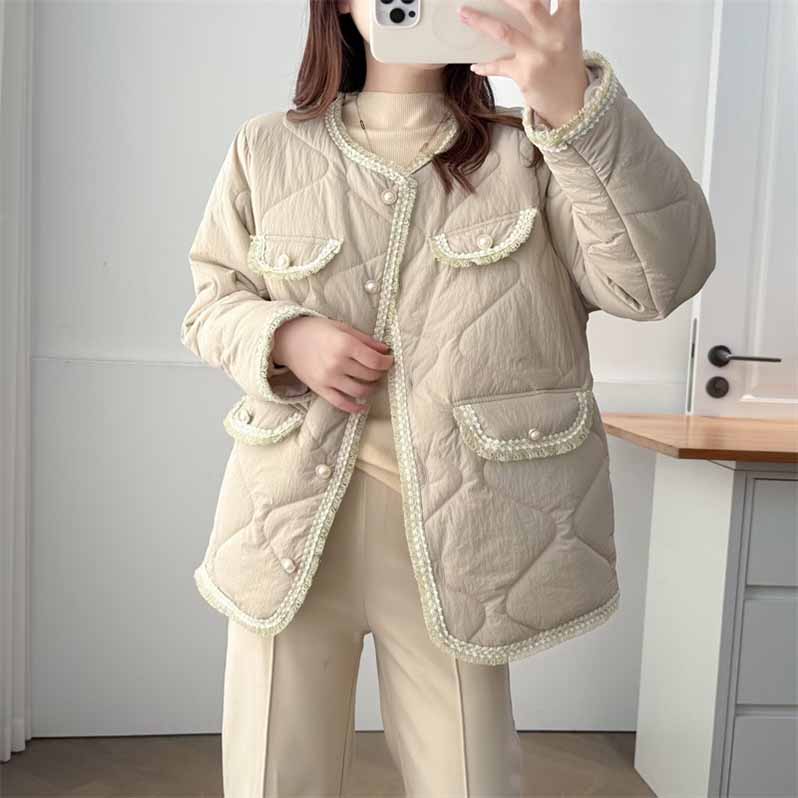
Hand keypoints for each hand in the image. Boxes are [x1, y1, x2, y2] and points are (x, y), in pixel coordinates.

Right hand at [272, 316, 393, 413]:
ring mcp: (328, 379)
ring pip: (360, 391)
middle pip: (370, 376)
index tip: (389, 360)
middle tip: (380, 369)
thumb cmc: (316, 330)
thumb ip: (365, 340)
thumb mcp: (342, 328)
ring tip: (373, 382)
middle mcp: (337, 364)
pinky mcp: (320, 389)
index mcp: (344, 345)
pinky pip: (341, 403)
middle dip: (380, 373)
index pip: (375, 361)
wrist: (288, 339)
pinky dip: (355, 407)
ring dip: (372, 388)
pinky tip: (363, 405)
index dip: (387, 362)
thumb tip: (385, 349)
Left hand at [458, 0, 588, 128]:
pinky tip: (475, 66)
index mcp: (568, 21)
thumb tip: (520, 4)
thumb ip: (550, 16)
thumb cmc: (564, 67)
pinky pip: (497, 66)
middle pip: (529, 5)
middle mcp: (554, 35)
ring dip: (479, 21)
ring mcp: (538, 55)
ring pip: (504, 32)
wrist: (570, 104)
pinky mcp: (524, 75)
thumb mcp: (566, 36)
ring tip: (462, 13)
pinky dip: (484, 66)